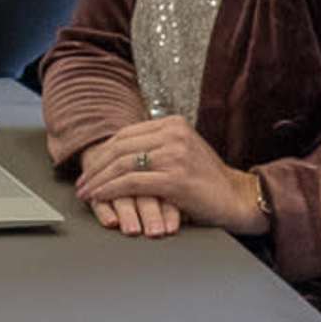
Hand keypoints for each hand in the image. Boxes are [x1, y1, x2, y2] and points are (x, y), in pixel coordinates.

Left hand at [72, 115, 266, 236]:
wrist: (239, 198)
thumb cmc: (208, 181)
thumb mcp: (183, 152)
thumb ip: (157, 145)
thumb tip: (120, 152)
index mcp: (173, 123)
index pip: (125, 134)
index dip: (102, 153)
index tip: (89, 168)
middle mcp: (173, 134)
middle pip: (120, 147)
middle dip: (96, 167)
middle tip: (81, 183)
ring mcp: (175, 154)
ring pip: (122, 165)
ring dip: (99, 181)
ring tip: (86, 193)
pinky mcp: (174, 178)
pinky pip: (131, 183)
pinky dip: (111, 191)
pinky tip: (99, 197)